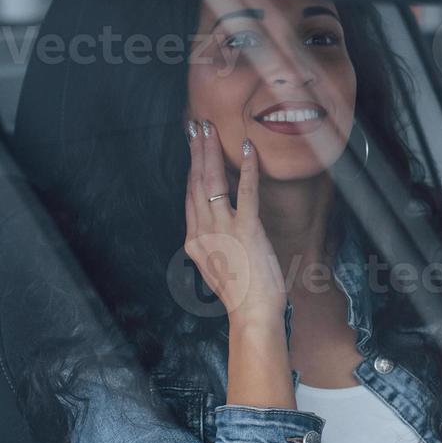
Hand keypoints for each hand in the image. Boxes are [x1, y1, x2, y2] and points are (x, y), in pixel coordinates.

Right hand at [183, 119, 285, 329]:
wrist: (252, 315)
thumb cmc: (242, 295)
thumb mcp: (218, 267)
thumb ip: (213, 244)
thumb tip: (218, 224)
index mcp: (194, 241)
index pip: (190, 197)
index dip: (190, 169)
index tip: (192, 148)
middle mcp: (202, 232)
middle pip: (195, 184)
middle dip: (195, 152)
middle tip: (195, 127)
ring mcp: (223, 230)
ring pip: (211, 182)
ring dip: (211, 152)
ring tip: (210, 129)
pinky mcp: (246, 231)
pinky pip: (245, 192)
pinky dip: (247, 168)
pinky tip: (248, 149)